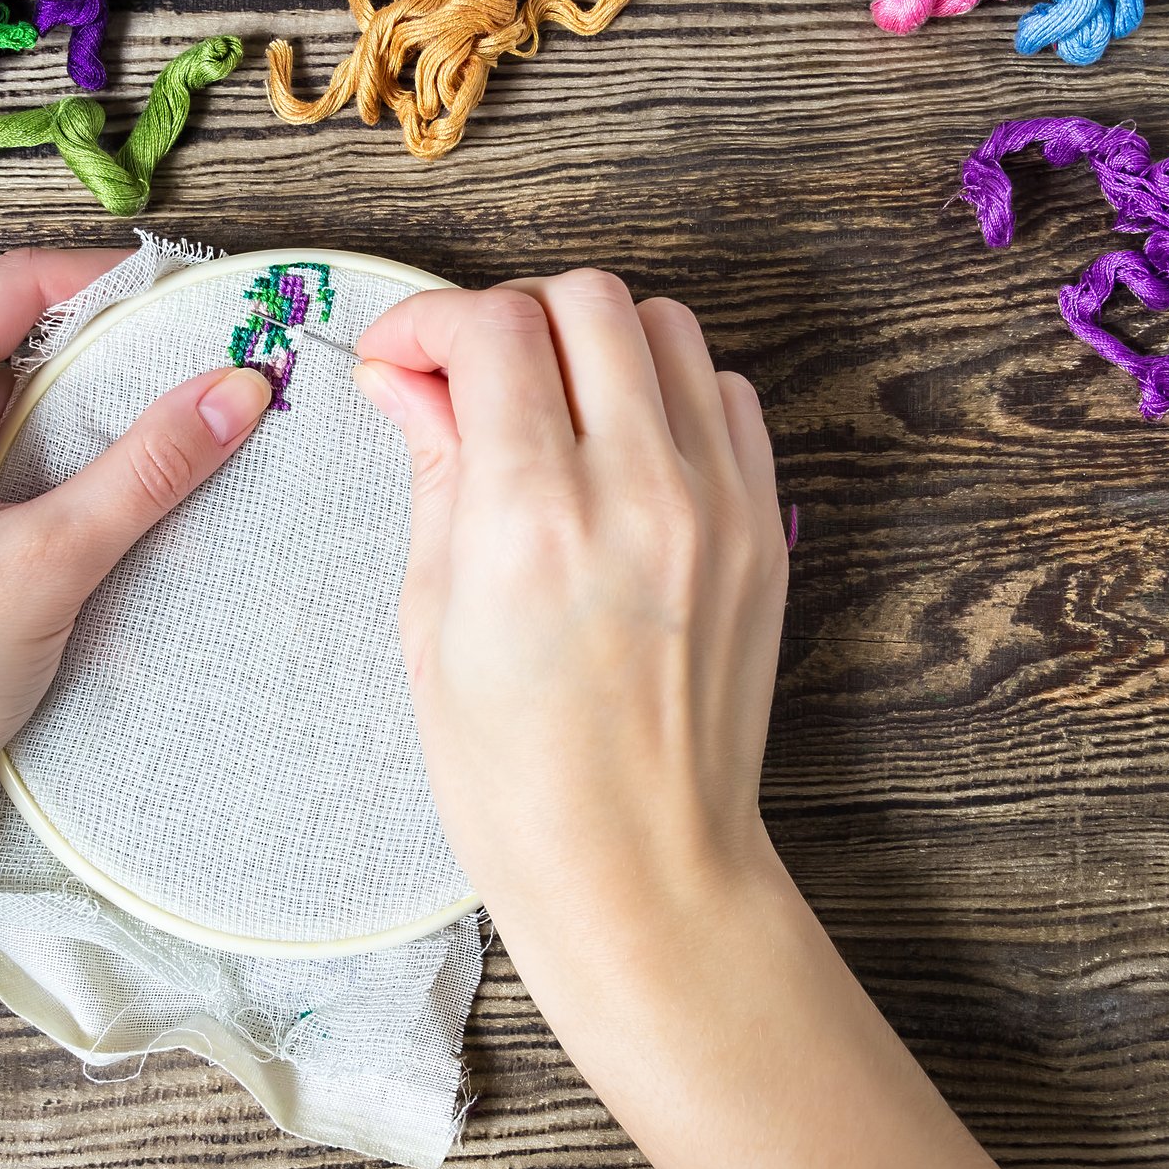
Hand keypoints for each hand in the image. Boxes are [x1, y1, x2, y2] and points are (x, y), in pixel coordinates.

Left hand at [0, 246, 272, 843]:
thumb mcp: (49, 561)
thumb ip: (149, 466)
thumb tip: (235, 388)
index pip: (9, 288)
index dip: (110, 287)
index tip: (191, 302)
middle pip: (0, 346)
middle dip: (100, 364)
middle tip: (193, 383)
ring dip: (67, 426)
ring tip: (152, 453)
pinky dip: (29, 470)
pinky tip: (84, 509)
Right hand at [352, 269, 787, 933]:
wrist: (639, 869)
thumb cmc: (517, 779)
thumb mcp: (431, 621)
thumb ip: (432, 471)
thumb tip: (405, 377)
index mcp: (533, 521)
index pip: (494, 329)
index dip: (429, 319)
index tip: (402, 355)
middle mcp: (639, 493)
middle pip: (583, 299)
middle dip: (507, 316)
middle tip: (466, 376)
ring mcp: (719, 506)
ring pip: (665, 325)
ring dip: (590, 341)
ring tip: (546, 406)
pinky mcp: (767, 527)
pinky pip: (725, 393)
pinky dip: (665, 389)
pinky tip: (618, 446)